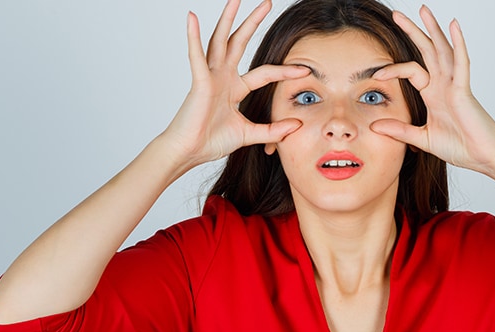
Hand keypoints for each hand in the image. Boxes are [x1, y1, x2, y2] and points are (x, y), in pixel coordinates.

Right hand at [163, 0, 309, 167]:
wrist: (189, 153)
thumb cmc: (211, 142)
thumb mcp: (250, 134)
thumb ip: (272, 131)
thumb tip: (296, 125)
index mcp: (235, 88)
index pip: (265, 73)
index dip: (284, 71)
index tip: (305, 70)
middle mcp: (223, 77)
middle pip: (240, 43)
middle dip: (253, 22)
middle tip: (267, 2)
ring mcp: (210, 77)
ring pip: (220, 41)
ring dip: (227, 19)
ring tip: (235, 0)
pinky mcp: (199, 82)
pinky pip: (196, 56)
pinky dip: (193, 37)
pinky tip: (192, 17)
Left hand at [370, 5, 494, 176]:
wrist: (483, 157)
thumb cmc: (460, 147)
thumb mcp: (421, 139)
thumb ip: (399, 130)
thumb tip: (373, 126)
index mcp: (433, 95)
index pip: (410, 71)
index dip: (392, 70)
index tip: (375, 75)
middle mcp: (444, 85)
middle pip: (426, 51)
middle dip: (413, 32)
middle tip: (397, 15)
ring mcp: (455, 85)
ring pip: (442, 50)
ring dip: (433, 29)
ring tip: (423, 10)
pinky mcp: (465, 90)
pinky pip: (461, 62)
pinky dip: (458, 43)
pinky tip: (452, 25)